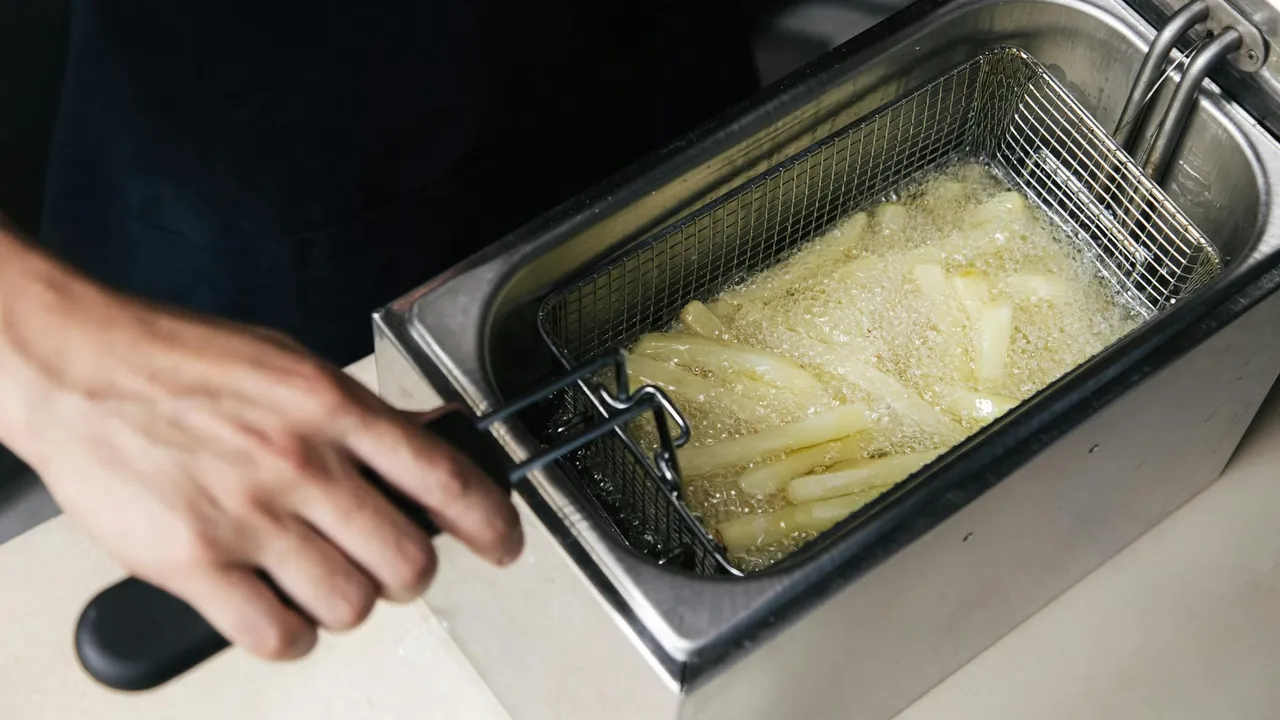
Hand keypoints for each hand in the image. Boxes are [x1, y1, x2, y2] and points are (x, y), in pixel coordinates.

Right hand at [0, 259, 521, 660]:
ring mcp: (248, 517)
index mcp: (331, 407)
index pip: (445, 477)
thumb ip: (363, 414)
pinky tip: (282, 610)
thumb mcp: (294, 365)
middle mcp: (299, 464)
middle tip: (394, 563)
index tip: (507, 543)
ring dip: (353, 603)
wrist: (79, 367)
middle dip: (412, 572)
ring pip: (352, 604)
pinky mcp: (194, 563)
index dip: (493, 522)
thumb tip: (432, 437)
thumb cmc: (183, 363)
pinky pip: (277, 634)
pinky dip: (293, 635)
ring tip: (328, 581)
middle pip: (408, 560)